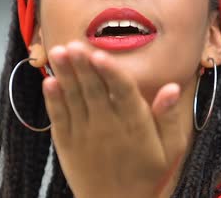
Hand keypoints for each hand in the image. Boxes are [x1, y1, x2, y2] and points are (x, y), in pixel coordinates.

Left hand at [42, 41, 188, 197]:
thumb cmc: (147, 175)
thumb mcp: (170, 150)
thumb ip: (169, 118)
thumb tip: (172, 87)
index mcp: (135, 125)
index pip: (122, 92)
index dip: (110, 72)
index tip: (100, 54)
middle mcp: (108, 127)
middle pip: (93, 90)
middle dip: (82, 66)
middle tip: (73, 45)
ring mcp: (84, 135)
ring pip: (74, 98)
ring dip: (65, 75)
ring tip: (58, 52)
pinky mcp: (67, 143)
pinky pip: (59, 118)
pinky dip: (53, 100)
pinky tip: (48, 82)